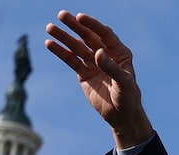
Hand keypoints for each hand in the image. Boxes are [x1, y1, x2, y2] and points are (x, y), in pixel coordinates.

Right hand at [46, 10, 152, 148]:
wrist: (121, 116)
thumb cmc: (128, 97)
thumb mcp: (124, 82)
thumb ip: (111, 67)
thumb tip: (98, 52)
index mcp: (119, 52)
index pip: (104, 34)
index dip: (92, 25)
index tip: (80, 17)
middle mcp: (105, 54)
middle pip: (88, 37)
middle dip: (74, 26)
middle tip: (61, 15)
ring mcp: (93, 63)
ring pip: (76, 47)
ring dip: (63, 37)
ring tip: (50, 28)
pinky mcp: (83, 74)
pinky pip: (71, 60)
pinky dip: (61, 52)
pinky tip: (50, 44)